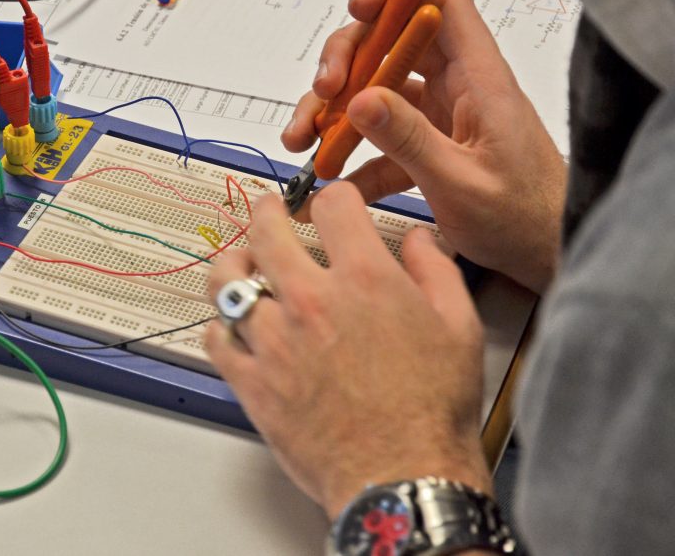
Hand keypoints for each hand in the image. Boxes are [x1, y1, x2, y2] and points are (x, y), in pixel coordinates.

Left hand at [205, 183, 492, 519]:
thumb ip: (435, 269)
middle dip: (267, 213)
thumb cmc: (431, 410)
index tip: (332, 205)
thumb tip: (420, 239)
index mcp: (364, 279)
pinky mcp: (252, 381)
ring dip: (232, 264)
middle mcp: (312, 301)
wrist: (402, 476)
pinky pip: (216, 339)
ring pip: (227, 281)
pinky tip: (231, 326)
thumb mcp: (459, 326)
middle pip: (267, 231)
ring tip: (238, 262)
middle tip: (268, 212)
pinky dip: (219, 327)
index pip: (334, 206)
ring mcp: (274, 341)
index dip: (334, 198)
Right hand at [284, 0, 565, 292]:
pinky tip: (329, 185)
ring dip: (335, 113)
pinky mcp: (429, 150)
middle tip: (322, 94)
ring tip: (303, 143)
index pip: (443, 6)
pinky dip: (351, 160)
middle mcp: (459, 88)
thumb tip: (359, 99)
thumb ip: (410, 141)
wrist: (549, 253)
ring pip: (377, 93)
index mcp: (480, 80)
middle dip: (347, 63)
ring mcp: (441, 118)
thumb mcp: (461, 183)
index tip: (357, 9)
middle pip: (393, 45)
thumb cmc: (525, 219)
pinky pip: (380, 141)